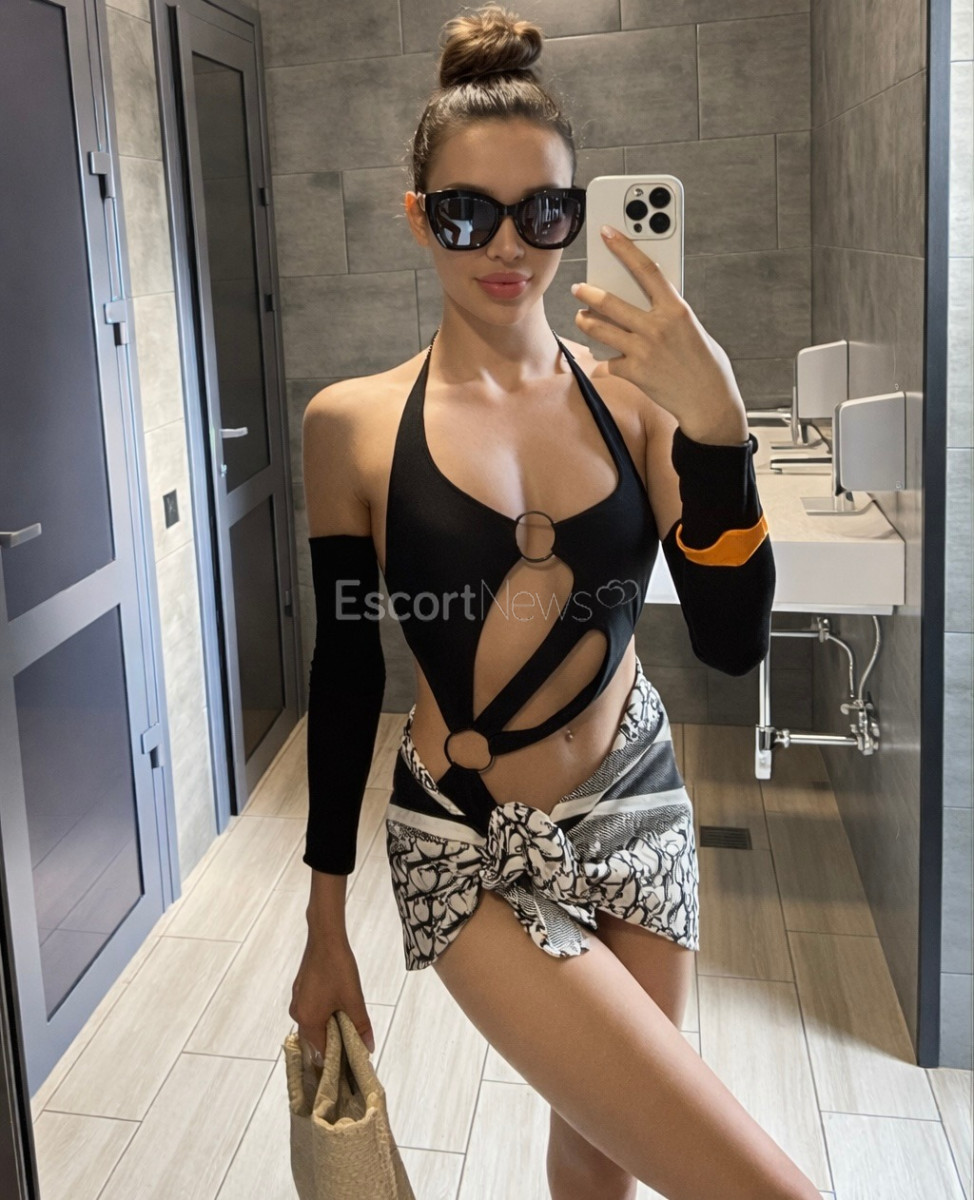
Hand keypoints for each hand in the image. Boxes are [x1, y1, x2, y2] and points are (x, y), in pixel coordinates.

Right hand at [289, 934, 375, 1056]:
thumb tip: (369, 1048)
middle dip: (334, 1041)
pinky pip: (311, 1010)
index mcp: (308, 1021)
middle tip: (353, 1041)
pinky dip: (323, 1014)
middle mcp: (298, 1014)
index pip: (321, 1051)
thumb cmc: (338, 968)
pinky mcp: (300, 990)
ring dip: (329, 1026)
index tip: (352, 1059)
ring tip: (348, 1023)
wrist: (325, 938)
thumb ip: (361, 1026)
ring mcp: (297, 1001)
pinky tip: (338, 1007)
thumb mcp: (354, 999)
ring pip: (314, 1023)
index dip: (338, 1057)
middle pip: (316, 1038)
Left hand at [571, 226, 747, 444]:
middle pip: (611, 302)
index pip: (646, 269)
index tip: (607, 233)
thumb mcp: (691, 328)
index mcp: (677, 309)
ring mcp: (644, 350)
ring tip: (581, 318)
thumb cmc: (704, 362)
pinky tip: (603, 362)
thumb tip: (643, 301)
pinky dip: (604, 363)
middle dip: (588, 293)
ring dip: (585, 322)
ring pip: (600, 330)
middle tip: (577, 288)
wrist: (709, 402)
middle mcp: (658, 327)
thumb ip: (668, 313)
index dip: (624, 247)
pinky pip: (608, 363)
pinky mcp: (634, 373)